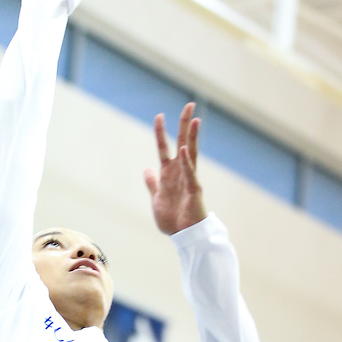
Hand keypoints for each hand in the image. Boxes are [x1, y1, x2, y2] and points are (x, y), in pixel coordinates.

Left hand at [144, 103, 206, 234]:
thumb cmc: (173, 219)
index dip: (161, 132)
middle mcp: (180, 172)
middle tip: (189, 105)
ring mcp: (188, 179)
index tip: (159, 116)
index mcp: (169, 174)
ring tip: (195, 119)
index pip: (164, 148)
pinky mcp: (193, 190)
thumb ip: (152, 183)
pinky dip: (186, 161)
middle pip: (182, 142)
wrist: (184, 236)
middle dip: (184, 124)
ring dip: (192, 136)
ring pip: (191, 152)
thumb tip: (147, 170)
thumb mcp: (156, 198)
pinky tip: (183, 149)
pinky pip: (190, 173)